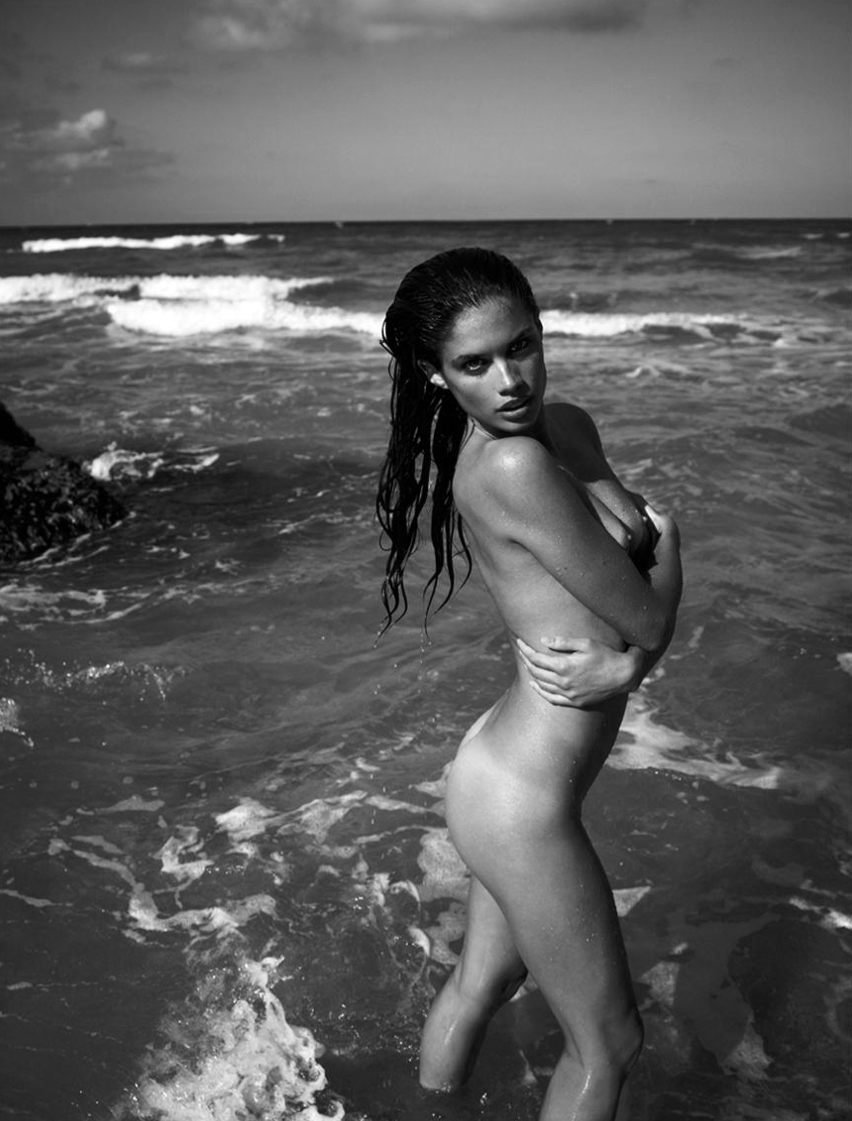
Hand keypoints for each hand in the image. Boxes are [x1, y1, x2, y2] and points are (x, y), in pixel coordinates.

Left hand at [514, 635, 642, 707]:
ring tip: (527, 665)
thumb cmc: (606, 655)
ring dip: (532, 674)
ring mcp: (569, 694)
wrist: (623, 675)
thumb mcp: (585, 643)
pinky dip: (541, 692)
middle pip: (536, 672)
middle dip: (526, 660)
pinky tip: (535, 686)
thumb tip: (543, 641)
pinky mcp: (575, 702)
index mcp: (564, 666)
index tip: (520, 642)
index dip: (525, 650)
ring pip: (542, 685)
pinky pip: (552, 699)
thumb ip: (563, 642)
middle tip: (522, 651)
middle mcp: (564, 682)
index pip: (536, 658)